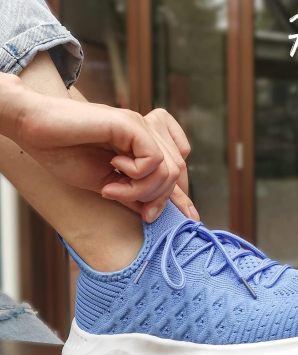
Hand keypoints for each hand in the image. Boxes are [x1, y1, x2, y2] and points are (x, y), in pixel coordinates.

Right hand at [0, 74, 198, 221]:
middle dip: (160, 199)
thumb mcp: (107, 184)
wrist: (35, 132)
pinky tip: (113, 170)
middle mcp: (147, 134)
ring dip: (142, 190)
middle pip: (177, 173)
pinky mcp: (130, 123)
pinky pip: (152, 161)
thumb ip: (133, 195)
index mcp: (143, 146)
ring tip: (114, 189)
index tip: (190, 217)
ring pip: (169, 170)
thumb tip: (153, 212)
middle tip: (139, 209)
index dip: (183, 195)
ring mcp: (140, 127)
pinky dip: (135, 177)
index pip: (176, 170)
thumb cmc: (66, 155)